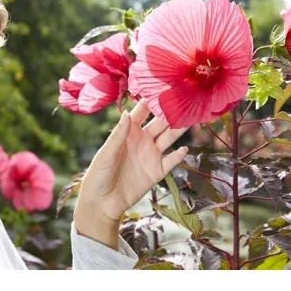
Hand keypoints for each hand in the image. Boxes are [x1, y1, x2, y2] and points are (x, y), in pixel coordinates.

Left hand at [75, 98, 189, 234]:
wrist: (102, 203)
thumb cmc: (98, 175)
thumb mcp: (106, 154)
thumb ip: (118, 135)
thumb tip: (128, 113)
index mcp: (128, 132)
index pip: (142, 112)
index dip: (151, 100)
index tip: (163, 87)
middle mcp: (142, 140)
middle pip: (160, 122)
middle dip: (172, 111)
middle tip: (185, 99)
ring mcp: (151, 155)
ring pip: (169, 138)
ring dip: (179, 129)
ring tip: (191, 119)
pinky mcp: (157, 171)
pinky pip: (171, 161)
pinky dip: (178, 156)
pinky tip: (184, 149)